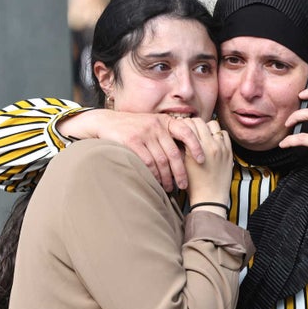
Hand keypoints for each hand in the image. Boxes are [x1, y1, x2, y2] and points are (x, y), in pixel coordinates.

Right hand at [59, 110, 205, 191]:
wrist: (106, 122)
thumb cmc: (133, 128)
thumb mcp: (152, 126)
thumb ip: (167, 136)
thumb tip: (185, 155)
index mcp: (165, 121)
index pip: (186, 132)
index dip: (196, 146)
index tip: (201, 160)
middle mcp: (156, 125)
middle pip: (174, 153)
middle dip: (181, 172)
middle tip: (184, 185)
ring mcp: (144, 133)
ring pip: (161, 160)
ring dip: (167, 177)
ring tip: (169, 187)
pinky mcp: (132, 141)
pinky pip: (147, 162)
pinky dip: (154, 174)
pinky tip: (156, 182)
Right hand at [184, 119, 232, 216]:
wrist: (210, 198)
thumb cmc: (192, 184)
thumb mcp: (182, 164)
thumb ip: (181, 147)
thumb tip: (179, 133)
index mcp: (197, 148)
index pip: (188, 124)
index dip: (182, 125)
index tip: (180, 129)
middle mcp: (210, 144)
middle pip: (200, 122)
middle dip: (193, 124)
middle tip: (190, 131)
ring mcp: (221, 147)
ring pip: (213, 125)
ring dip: (207, 128)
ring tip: (202, 136)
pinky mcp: (229, 152)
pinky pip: (224, 134)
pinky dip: (218, 135)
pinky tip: (213, 142)